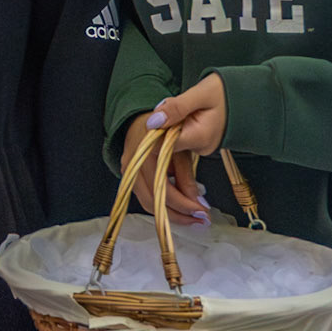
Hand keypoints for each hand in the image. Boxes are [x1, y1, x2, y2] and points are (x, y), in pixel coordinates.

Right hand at [121, 101, 209, 225]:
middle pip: (152, 197)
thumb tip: (195, 198)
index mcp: (147, 146)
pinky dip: (163, 205)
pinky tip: (181, 208)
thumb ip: (186, 170)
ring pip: (147, 201)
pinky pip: (145, 195)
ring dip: (171, 213)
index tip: (202, 209)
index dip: (182, 201)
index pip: (162, 184)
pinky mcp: (130, 172)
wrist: (153, 112)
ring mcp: (129, 166)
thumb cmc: (173, 122)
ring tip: (193, 218)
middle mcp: (134, 158)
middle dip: (179, 213)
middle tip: (201, 218)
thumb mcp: (186, 142)